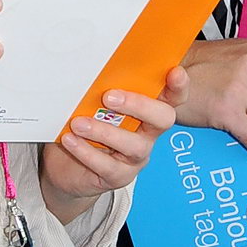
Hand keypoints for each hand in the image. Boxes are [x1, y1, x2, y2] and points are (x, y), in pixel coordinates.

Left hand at [39, 69, 187, 218]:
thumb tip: (93, 70)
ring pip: (134, 145)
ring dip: (105, 132)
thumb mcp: (93, 106)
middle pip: (163, 119)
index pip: (172, 97)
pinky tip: (70, 140)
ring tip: (78, 123)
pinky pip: (107, 166)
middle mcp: (148, 134)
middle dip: (139, 105)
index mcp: (146, 111)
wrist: (68, 168)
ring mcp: (136, 157)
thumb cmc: (85, 127)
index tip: (174, 72)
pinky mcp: (119, 176)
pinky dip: (87, 151)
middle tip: (109, 97)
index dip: (178, 87)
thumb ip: (101, 90)